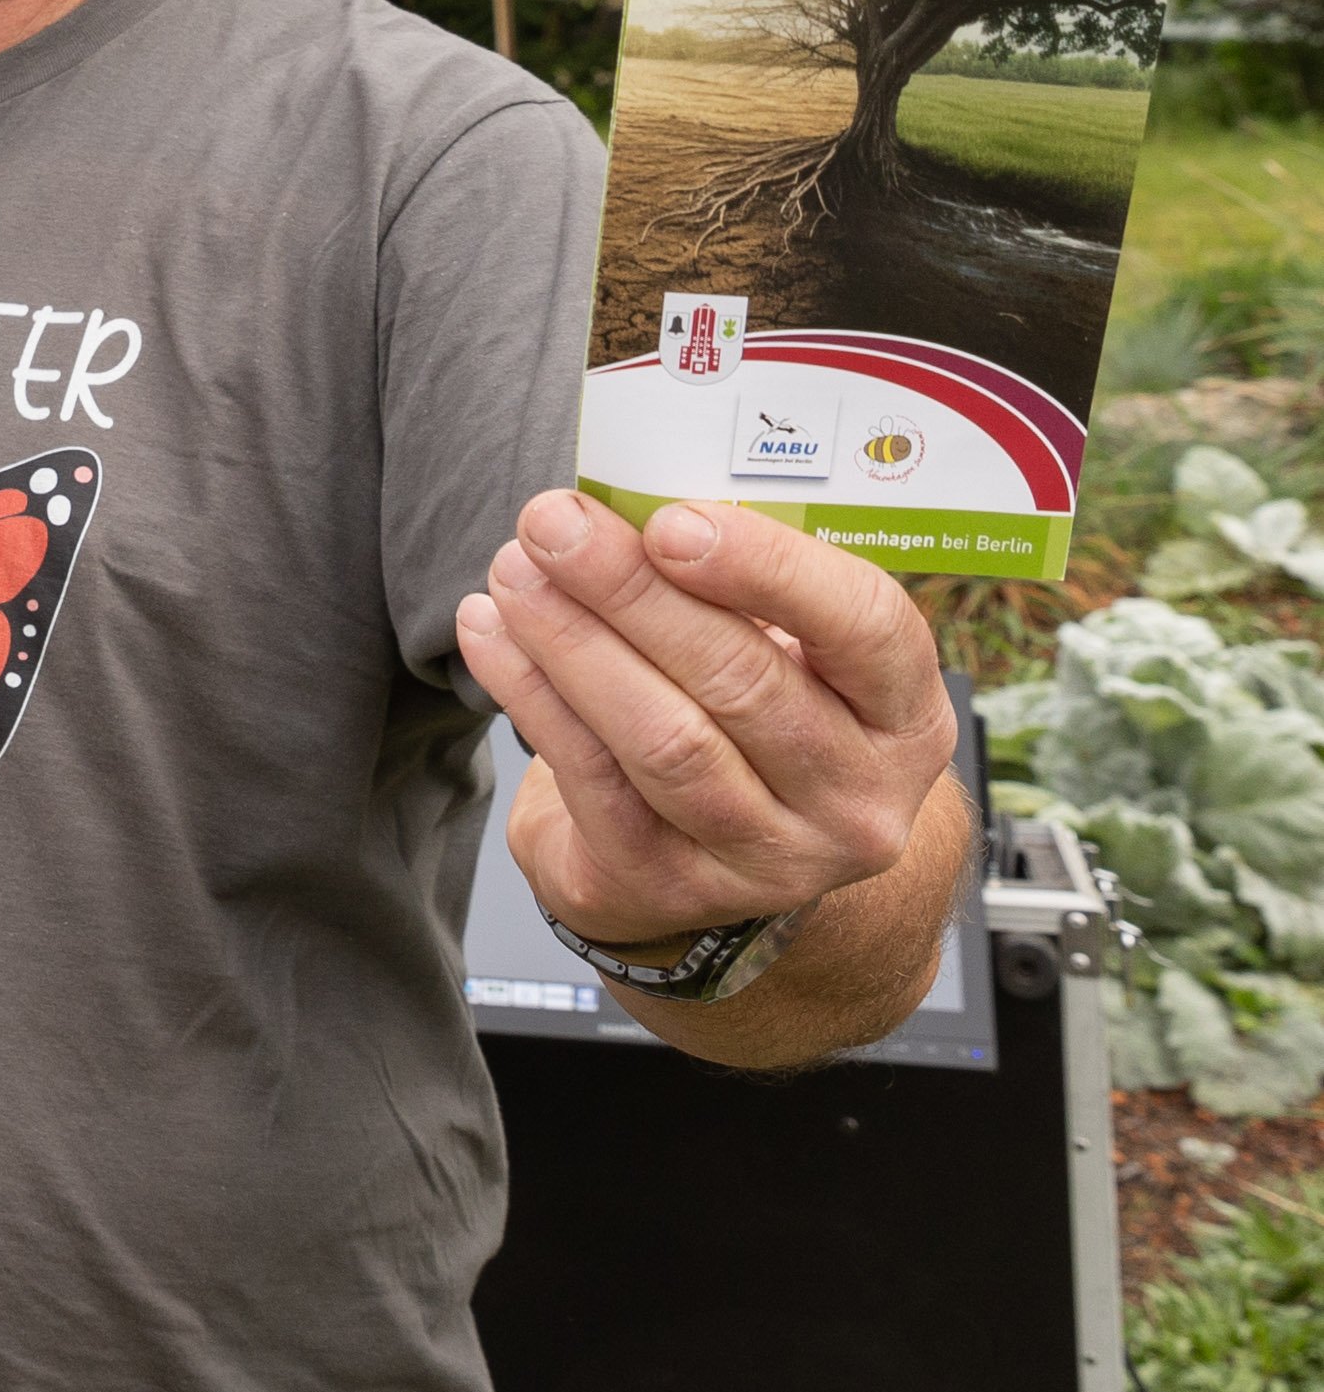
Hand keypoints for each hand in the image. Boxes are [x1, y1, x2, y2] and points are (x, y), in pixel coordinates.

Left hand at [459, 492, 955, 947]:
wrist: (724, 852)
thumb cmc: (752, 709)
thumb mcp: (784, 649)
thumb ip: (735, 582)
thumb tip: (627, 505)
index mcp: (904, 714)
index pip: (866, 628)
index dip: (768, 570)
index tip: (669, 521)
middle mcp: (857, 799)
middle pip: (741, 682)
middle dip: (631, 591)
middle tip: (551, 522)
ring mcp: (770, 858)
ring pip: (662, 739)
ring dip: (572, 643)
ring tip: (512, 571)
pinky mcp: (672, 886)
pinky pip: (594, 782)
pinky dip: (531, 696)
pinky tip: (488, 633)